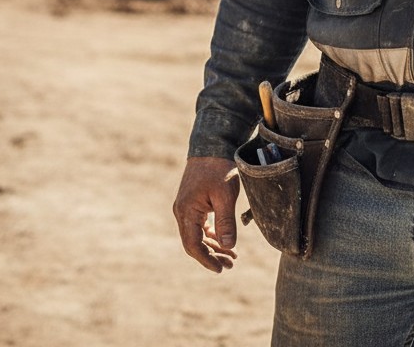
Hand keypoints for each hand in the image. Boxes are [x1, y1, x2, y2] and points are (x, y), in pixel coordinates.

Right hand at [173, 156, 239, 272]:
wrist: (212, 144)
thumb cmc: (219, 168)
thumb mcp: (226, 195)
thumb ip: (226, 222)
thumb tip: (228, 247)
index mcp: (186, 211)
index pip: (193, 245)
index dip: (207, 260)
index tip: (222, 269)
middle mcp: (182, 211)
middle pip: (194, 243)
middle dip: (212, 256)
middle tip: (231, 265)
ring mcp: (186, 207)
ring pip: (197, 235)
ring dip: (213, 247)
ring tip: (231, 257)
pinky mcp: (193, 202)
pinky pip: (199, 225)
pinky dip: (211, 235)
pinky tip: (224, 241)